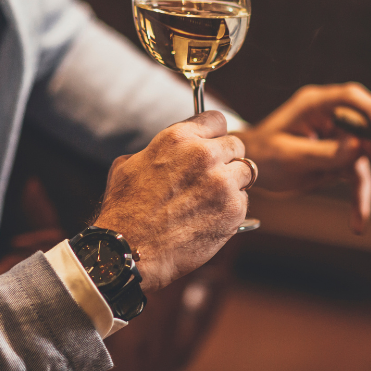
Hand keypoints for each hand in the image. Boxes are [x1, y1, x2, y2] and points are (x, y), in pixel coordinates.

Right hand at [93, 111, 250, 291]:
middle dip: (226, 158)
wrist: (130, 250)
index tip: (211, 143)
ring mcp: (222, 182)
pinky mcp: (233, 210)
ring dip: (233, 181)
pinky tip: (210, 216)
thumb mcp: (130, 165)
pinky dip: (232, 207)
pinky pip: (243, 200)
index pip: (215, 120)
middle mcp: (204, 155)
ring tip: (212, 197)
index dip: (213, 133)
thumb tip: (175, 152)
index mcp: (178, 138)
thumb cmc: (124, 210)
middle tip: (213, 175)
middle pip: (235, 144)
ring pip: (245, 171)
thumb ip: (160, 150)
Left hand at [233, 82, 370, 232]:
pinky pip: (359, 178)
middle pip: (370, 133)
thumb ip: (324, 152)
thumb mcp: (289, 155)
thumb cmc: (263, 155)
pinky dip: (361, 199)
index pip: (353, 100)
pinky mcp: (341, 159)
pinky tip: (360, 221)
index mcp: (317, 105)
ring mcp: (340, 139)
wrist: (250, 170)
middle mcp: (333, 119)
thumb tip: (359, 147)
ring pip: (370, 160)